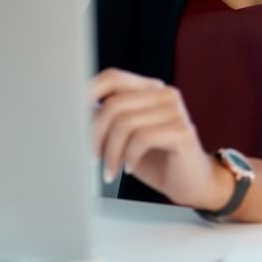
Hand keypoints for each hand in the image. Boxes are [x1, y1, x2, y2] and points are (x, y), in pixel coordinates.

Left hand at [88, 68, 229, 209]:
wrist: (189, 184)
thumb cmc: (155, 159)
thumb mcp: (125, 136)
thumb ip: (107, 119)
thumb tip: (74, 110)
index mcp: (149, 89)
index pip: (113, 78)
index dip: (88, 92)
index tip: (72, 115)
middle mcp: (164, 94)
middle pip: (114, 104)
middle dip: (96, 136)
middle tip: (93, 158)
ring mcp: (176, 111)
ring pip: (125, 123)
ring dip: (111, 153)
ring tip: (110, 170)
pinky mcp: (183, 131)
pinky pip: (142, 138)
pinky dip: (129, 157)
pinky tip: (129, 168)